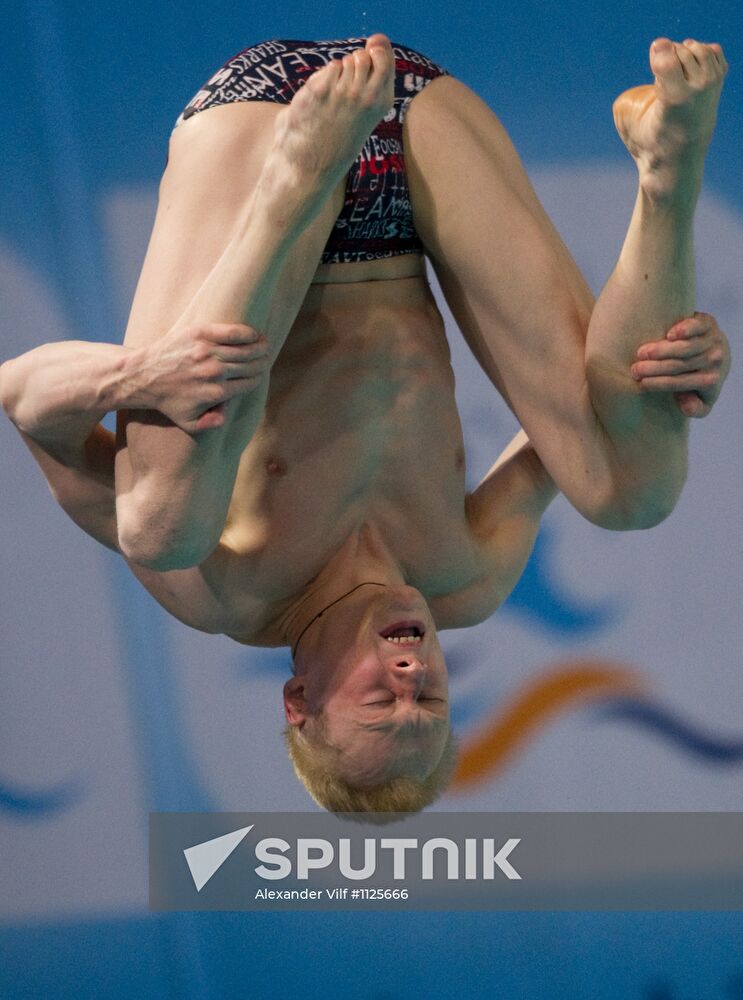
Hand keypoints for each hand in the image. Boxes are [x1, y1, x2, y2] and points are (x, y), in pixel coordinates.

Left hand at [136, 323, 269, 431]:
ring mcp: (208, 352)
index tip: (260, 373)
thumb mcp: (188, 422)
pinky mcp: (200, 334)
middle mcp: (215, 372)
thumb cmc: (168, 399)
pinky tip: (253, 333)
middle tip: (265, 356)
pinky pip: (232, 332)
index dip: (258, 377)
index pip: (250, 382)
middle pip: (252, 364)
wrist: (144, 375)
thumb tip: (226, 416)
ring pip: (246, 348)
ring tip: (264, 343)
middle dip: (262, 361)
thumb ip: (210, 424)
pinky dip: (247, 333)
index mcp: (217, 393)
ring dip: (260, 346)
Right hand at [613, 39, 726, 169]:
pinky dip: (699, 54)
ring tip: (675, 72)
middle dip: (667, 57)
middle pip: (680, 50)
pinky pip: (711, 51)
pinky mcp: (718, 81)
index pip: (668, 60)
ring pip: (697, 49)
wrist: (677, 155)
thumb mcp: (626, 121)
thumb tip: (660, 49)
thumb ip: (628, 95)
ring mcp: (711, 85)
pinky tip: (690, 70)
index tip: (655, 50)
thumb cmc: (648, 138)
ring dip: (682, 53)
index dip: (659, 49)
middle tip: (663, 78)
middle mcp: (698, 90)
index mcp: (673, 99)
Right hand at [630, 312, 730, 417]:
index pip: (682, 383)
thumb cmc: (697, 378)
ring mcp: (713, 340)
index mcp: (712, 381)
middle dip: (655, 368)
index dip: (660, 384)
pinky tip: (669, 335)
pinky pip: (697, 326)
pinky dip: (684, 330)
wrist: (714, 350)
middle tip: (634, 369)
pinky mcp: (709, 323)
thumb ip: (693, 408)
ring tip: (641, 353)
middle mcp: (715, 360)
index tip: (641, 384)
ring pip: (686, 347)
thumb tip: (685, 406)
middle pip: (681, 365)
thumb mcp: (699, 401)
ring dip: (662, 350)